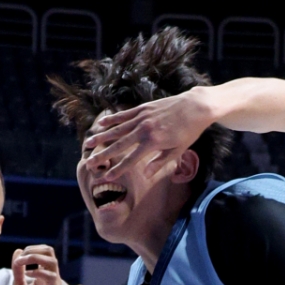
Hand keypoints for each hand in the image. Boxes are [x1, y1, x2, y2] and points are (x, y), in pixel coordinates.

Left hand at [11, 245, 64, 284]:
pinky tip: (27, 276)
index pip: (43, 251)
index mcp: (42, 273)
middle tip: (22, 258)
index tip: (19, 258)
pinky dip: (37, 271)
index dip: (31, 248)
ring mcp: (52, 283)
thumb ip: (18, 270)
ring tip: (22, 263)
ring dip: (35, 257)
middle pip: (50, 251)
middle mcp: (49, 276)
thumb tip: (18, 251)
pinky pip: (50, 276)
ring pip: (52, 261)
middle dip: (34, 249)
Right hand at [81, 89, 214, 179]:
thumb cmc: (189, 132)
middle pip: (119, 145)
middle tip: (89, 163)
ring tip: (87, 143)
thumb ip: (160, 162)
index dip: (118, 169)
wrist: (196, 107)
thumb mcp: (177, 150)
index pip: (131, 159)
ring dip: (101, 137)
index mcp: (153, 142)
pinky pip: (124, 115)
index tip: (107, 177)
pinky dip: (112, 119)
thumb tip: (146, 174)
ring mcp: (142, 117)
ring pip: (117, 129)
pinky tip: (100, 123)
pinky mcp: (143, 108)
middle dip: (103, 155)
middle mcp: (144, 129)